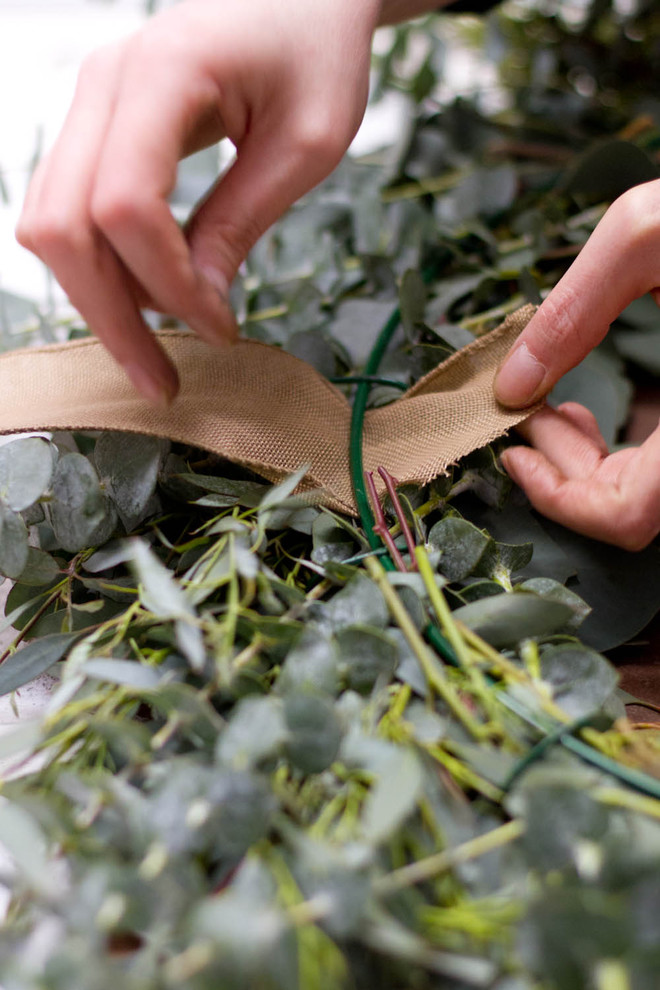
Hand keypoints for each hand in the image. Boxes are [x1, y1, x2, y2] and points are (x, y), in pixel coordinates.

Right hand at [16, 0, 378, 402]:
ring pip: (52, 225)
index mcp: (163, 72)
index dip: (167, 284)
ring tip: (160, 351)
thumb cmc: (318, 51)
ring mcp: (90, 103)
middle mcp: (103, 83)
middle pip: (64, 225)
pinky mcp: (97, 127)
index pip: (126, 205)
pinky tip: (151, 300)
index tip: (222, 329)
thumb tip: (195, 307)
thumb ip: (244, 220)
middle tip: (162, 384)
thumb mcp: (308, 142)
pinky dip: (104, 267)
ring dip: (100, 299)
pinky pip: (70, 211)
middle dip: (111, 317)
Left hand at [495, 179, 659, 548]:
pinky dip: (608, 451)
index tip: (513, 454)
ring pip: (643, 491)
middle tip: (521, 413)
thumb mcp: (645, 235)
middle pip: (631, 507)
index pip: (630, 516)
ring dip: (579, 460)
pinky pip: (657, 466)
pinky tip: (577, 411)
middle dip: (560, 467)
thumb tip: (513, 386)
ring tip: (542, 406)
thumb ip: (573, 310)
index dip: (560, 499)